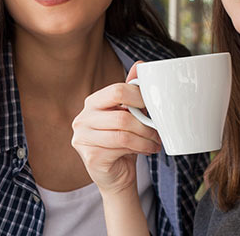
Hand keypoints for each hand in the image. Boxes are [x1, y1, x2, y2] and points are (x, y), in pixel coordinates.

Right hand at [71, 62, 161, 195]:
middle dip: (145, 124)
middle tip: (158, 131)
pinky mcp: (90, 156)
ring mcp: (82, 138)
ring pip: (123, 133)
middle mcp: (82, 118)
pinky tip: (147, 151)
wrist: (116, 175)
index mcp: (92, 103)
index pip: (116, 91)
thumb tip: (141, 64)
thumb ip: (132, 91)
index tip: (153, 107)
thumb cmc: (123, 143)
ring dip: (145, 139)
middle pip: (121, 115)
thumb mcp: (129, 114)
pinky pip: (120, 148)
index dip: (139, 97)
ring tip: (155, 142)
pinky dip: (140, 149)